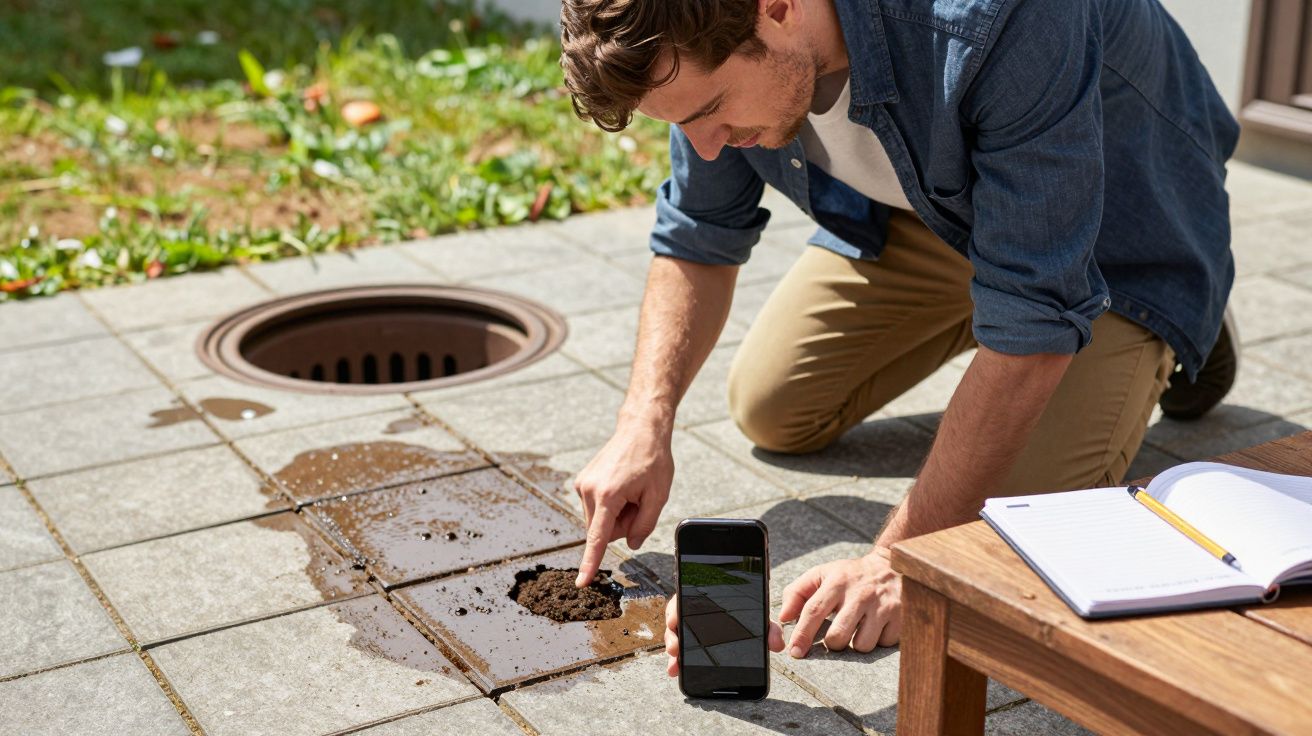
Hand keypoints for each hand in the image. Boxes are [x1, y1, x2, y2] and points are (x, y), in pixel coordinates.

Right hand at [572, 425, 674, 586]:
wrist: (640, 429)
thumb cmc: (652, 459)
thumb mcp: (658, 496)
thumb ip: (645, 525)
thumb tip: (631, 544)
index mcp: (608, 495)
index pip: (598, 538)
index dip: (590, 563)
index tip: (582, 582)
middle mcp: (589, 490)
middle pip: (603, 531)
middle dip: (622, 525)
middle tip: (639, 501)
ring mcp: (582, 485)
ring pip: (599, 522)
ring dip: (616, 515)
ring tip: (630, 491)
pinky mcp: (582, 482)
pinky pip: (596, 509)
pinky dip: (610, 506)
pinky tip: (622, 487)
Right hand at [663, 595, 784, 676]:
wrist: (748, 617)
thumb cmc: (750, 616)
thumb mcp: (759, 620)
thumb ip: (769, 630)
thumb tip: (778, 645)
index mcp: (706, 600)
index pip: (684, 600)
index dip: (676, 611)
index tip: (674, 621)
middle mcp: (693, 612)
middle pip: (676, 621)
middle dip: (673, 636)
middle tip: (675, 648)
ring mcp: (689, 628)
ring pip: (676, 637)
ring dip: (673, 651)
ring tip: (675, 666)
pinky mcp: (688, 642)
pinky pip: (680, 650)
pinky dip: (677, 660)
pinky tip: (676, 671)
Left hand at [778, 547, 901, 655]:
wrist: (891, 565)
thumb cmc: (850, 575)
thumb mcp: (822, 574)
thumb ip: (797, 592)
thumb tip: (783, 617)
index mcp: (837, 582)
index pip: (814, 611)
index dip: (802, 634)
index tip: (795, 652)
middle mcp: (860, 593)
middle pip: (837, 636)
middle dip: (832, 644)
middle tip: (836, 634)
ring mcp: (882, 605)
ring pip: (861, 645)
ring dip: (856, 644)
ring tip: (858, 628)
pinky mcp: (900, 616)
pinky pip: (883, 644)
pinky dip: (877, 640)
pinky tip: (876, 625)